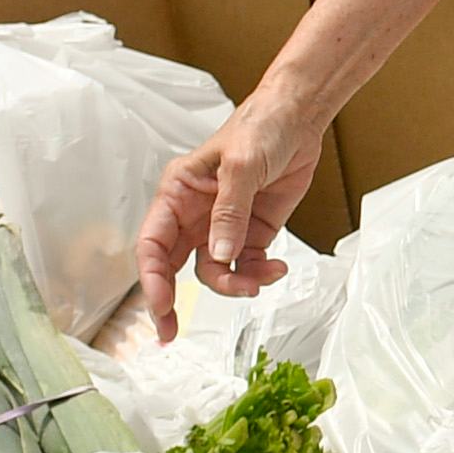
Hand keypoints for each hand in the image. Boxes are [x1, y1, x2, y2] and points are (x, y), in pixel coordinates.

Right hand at [137, 92, 331, 334]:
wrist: (301, 118)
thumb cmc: (261, 127)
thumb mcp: (241, 165)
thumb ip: (230, 212)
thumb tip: (220, 255)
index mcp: (178, 193)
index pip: (152, 243)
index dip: (152, 278)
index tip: (161, 306)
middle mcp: (194, 214)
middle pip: (172, 266)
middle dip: (171, 301)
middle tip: (171, 334)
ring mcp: (223, 226)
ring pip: (214, 272)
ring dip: (235, 285)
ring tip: (260, 280)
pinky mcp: (252, 232)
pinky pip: (247, 265)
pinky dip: (260, 275)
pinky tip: (278, 269)